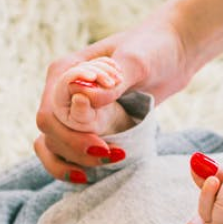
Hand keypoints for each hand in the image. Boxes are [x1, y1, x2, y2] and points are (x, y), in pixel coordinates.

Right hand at [33, 7, 193, 180]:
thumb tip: (83, 99)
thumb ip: (111, 83)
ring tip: (105, 164)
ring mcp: (72, 111)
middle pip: (50, 134)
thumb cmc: (154, 48)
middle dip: (75, 151)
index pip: (49, 113)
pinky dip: (74, 165)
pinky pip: (66, 152)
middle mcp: (62, 92)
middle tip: (111, 155)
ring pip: (51, 146)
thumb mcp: (137, 61)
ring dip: (72, 162)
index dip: (69, 135)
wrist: (172, 54)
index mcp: (64, 71)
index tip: (101, 145)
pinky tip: (92, 176)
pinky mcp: (85, 125)